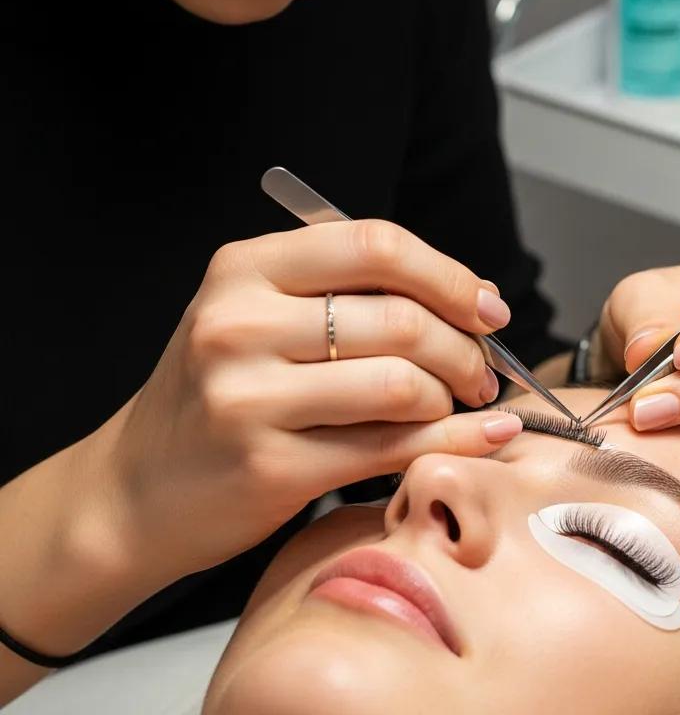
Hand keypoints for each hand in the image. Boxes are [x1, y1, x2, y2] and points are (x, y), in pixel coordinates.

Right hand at [100, 220, 523, 579]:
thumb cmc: (220, 392)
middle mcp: (239, 324)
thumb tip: (474, 300)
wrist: (138, 488)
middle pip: (400, 318)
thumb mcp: (260, 316)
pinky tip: (484, 436)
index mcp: (243, 268)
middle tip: (483, 370)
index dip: (449, 275)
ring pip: (402, 384)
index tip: (488, 308)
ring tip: (460, 403)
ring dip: (454, 396)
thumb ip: (351, 295)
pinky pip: (391, 447)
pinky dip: (453, 439)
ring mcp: (248, 398)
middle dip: (465, 346)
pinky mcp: (269, 468)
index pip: (374, 245)